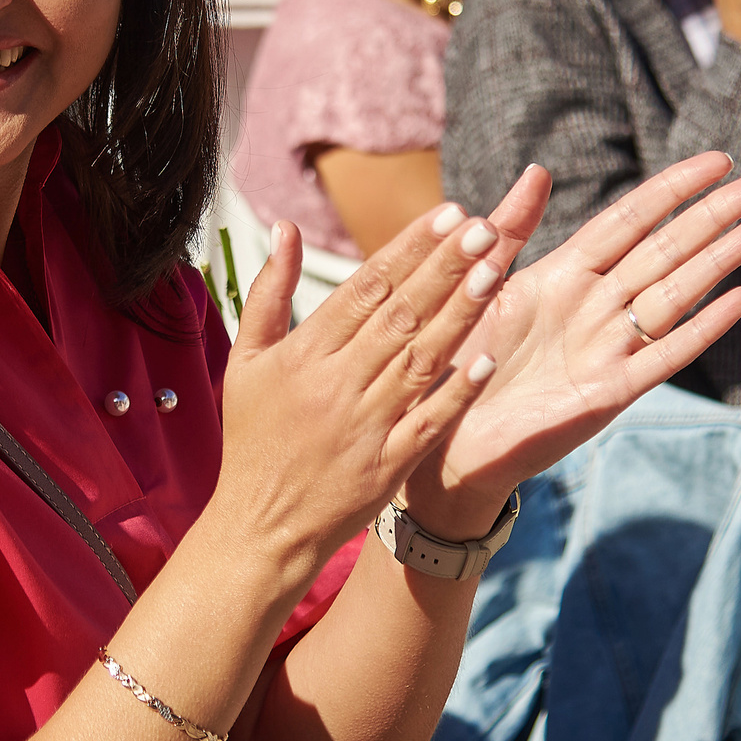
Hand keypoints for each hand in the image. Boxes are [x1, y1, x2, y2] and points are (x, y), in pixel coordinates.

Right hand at [212, 203, 509, 571]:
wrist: (259, 526)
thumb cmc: (252, 436)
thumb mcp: (245, 360)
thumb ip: (269, 292)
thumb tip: (285, 227)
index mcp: (303, 354)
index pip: (365, 287)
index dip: (409, 248)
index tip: (447, 214)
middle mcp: (336, 385)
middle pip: (400, 316)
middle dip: (444, 268)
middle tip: (485, 227)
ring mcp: (364, 427)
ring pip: (419, 361)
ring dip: (460, 316)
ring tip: (494, 273)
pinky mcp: (387, 467)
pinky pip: (428, 423)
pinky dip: (456, 393)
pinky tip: (487, 359)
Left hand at [399, 155, 740, 536]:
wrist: (447, 438)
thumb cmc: (459, 360)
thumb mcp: (477, 286)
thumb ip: (509, 231)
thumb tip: (538, 169)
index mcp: (562, 276)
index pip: (629, 220)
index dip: (673, 189)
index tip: (719, 160)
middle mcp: (593, 307)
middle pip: (664, 250)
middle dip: (713, 215)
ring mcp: (606, 348)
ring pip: (674, 294)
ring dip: (719, 260)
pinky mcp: (609, 392)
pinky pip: (665, 354)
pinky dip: (703, 328)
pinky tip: (740, 298)